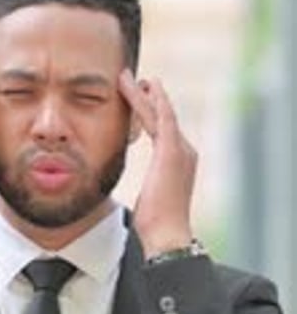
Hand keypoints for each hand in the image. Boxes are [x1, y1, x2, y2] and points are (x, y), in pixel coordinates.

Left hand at [119, 70, 196, 258]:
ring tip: (127, 77)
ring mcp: (180, 149)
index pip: (162, 131)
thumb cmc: (157, 227)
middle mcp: (185, 152)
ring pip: (160, 113)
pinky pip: (159, 117)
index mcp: (179, 164)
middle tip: (133, 80)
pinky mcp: (171, 150)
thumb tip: (142, 196)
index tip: (139, 100)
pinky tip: (140, 85)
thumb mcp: (151, 201)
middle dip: (149, 98)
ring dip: (143, 94)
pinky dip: (149, 100)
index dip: (150, 114)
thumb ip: (149, 190)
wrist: (167, 235)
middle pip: (163, 118)